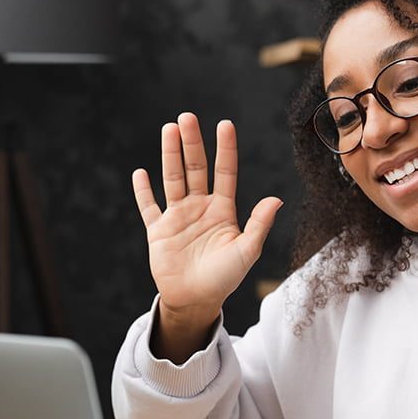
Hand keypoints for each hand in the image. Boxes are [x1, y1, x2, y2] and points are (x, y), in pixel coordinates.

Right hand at [133, 113, 282, 330]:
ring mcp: (178, 217)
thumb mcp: (246, 251)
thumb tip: (277, 199)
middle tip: (187, 117)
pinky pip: (149, 207)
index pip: (225, 172)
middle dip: (192, 143)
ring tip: (169, 129)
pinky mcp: (158, 231)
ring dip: (170, 155)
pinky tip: (141, 173)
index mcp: (222, 210)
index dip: (225, 149)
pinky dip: (143, 191)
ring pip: (172, 179)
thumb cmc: (225, 278)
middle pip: (195, 168)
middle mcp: (200, 208)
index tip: (225, 124)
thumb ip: (259, 225)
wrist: (197, 301)